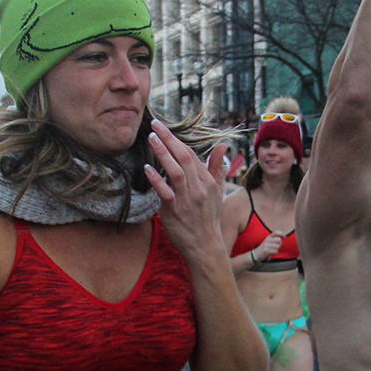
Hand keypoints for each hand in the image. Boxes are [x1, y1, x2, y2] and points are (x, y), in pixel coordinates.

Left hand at [144, 120, 225, 259]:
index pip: (191, 156)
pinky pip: (165, 192)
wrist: (205, 246)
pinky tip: (148, 168)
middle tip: (155, 125)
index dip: (177, 140)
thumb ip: (217, 167)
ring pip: (175, 171)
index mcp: (208, 182)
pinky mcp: (175, 212)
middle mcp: (198, 189)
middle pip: (184, 158)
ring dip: (163, 153)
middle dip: (169, 139)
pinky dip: (156, 179)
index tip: (164, 128)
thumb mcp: (217, 191)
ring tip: (151, 138)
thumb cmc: (209, 218)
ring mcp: (187, 200)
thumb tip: (222, 144)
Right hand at [255, 232, 283, 260]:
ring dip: (277, 249)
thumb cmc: (265, 248)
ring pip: (278, 246)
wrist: (256, 254)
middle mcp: (267, 239)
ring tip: (272, 250)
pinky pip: (275, 251)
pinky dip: (274, 253)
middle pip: (279, 239)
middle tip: (277, 247)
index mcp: (268, 237)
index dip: (281, 233)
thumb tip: (282, 238)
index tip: (284, 236)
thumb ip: (275, 239)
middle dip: (280, 244)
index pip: (276, 232)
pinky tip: (271, 253)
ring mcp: (266, 245)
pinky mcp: (266, 250)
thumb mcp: (269, 242)